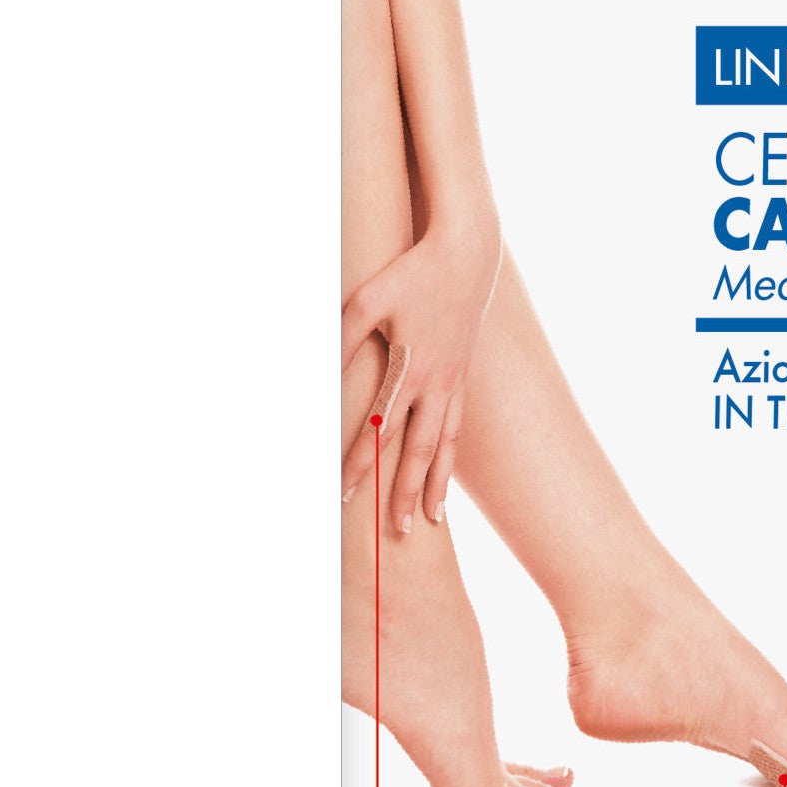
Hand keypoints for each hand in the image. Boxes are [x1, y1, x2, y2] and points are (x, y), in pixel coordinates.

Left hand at [341, 221, 499, 528]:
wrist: (468, 255)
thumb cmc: (411, 274)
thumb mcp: (366, 302)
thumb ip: (341, 340)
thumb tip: (319, 378)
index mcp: (410, 368)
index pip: (379, 429)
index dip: (358, 463)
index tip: (341, 494)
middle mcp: (436, 383)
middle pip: (419, 451)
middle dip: (405, 493)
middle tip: (395, 532)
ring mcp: (454, 381)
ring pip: (444, 445)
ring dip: (435, 484)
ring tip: (430, 518)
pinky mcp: (462, 375)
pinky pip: (457, 425)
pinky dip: (449, 454)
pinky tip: (443, 469)